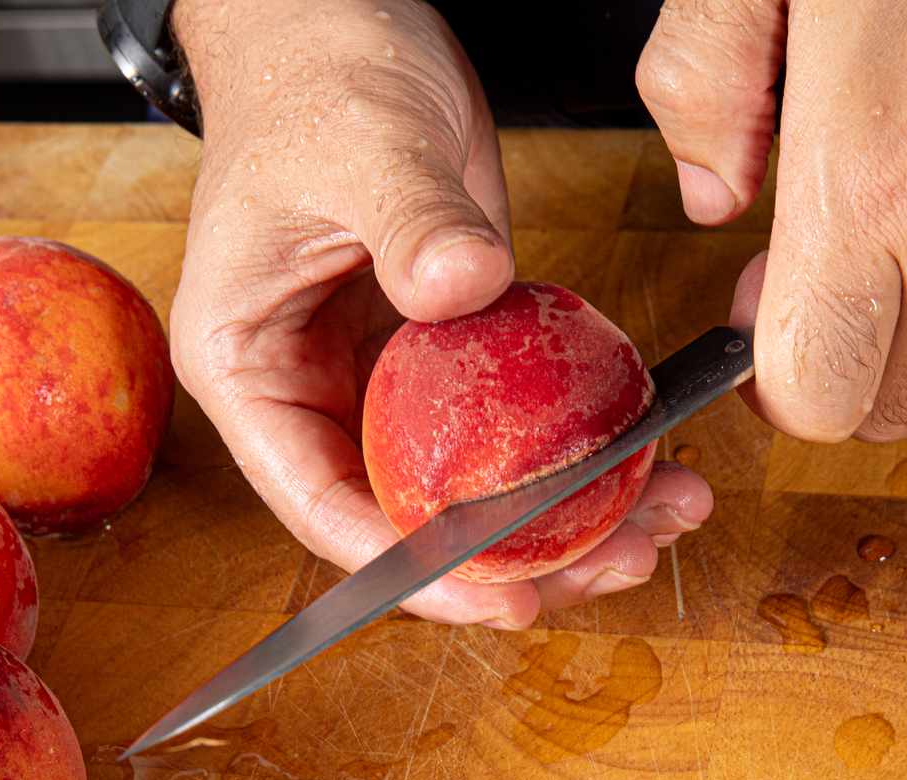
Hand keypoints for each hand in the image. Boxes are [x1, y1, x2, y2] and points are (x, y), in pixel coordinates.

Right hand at [170, 0, 711, 627]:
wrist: (336, 25)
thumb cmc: (314, 76)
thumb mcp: (362, 145)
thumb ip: (410, 221)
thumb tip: (461, 289)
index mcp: (249, 370)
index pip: (321, 505)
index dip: (413, 570)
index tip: (501, 596)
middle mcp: (308, 392)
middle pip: (403, 519)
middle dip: (509, 562)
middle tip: (611, 565)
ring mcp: (375, 379)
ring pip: (463, 489)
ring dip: (558, 521)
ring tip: (657, 524)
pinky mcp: (436, 353)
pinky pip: (503, 430)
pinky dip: (567, 456)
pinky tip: (642, 465)